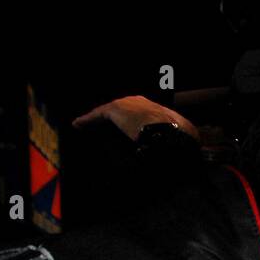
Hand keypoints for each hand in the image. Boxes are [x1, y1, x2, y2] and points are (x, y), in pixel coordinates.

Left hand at [73, 96, 198, 142]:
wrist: (172, 133)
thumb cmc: (181, 139)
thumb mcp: (180, 139)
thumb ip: (171, 142)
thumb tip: (175, 157)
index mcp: (156, 108)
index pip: (138, 113)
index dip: (130, 121)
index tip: (125, 130)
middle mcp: (140, 102)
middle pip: (121, 110)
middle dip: (111, 118)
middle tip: (101, 127)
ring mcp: (128, 104)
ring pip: (107, 112)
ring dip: (96, 119)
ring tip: (85, 125)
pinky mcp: (116, 109)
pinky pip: (97, 115)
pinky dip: (87, 120)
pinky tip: (78, 125)